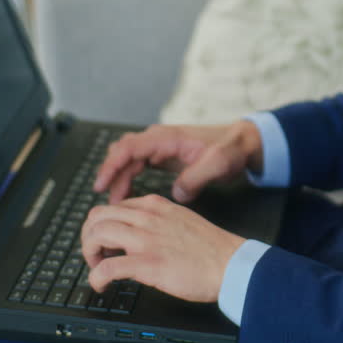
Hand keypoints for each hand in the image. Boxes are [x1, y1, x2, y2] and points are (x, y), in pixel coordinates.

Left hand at [81, 194, 245, 302]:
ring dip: (89, 253)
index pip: (113, 206)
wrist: (231, 264)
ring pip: (96, 235)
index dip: (103, 225)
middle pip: (97, 216)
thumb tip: (139, 234)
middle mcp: (147, 217)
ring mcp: (146, 239)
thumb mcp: (181, 220)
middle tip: (96, 253)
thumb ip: (159, 221)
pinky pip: (107, 268)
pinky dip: (95, 278)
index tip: (106, 241)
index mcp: (156, 206)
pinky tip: (101, 285)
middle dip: (89, 236)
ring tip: (97, 267)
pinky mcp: (147, 263)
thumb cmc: (212, 249)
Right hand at [93, 120, 262, 203]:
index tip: (100, 184)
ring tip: (115, 204)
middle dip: (110, 175)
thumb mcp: (217, 164)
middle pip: (122, 153)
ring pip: (128, 160)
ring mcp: (160, 147)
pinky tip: (127, 196)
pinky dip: (128, 179)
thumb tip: (177, 194)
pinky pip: (137, 165)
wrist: (242, 144)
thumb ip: (196, 178)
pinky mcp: (163, 156)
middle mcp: (159, 139)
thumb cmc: (231, 150)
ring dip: (118, 180)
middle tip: (105, 201)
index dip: (112, 166)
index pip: (129, 147)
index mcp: (167, 138)